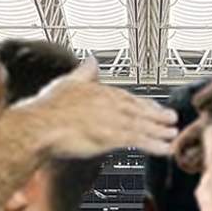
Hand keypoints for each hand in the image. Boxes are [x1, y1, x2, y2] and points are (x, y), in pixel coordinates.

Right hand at [18, 59, 178, 158]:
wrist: (39, 125)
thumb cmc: (47, 108)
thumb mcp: (67, 82)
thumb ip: (83, 73)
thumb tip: (91, 60)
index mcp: (101, 90)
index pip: (127, 96)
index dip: (142, 103)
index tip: (153, 108)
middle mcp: (110, 103)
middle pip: (139, 110)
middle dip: (157, 115)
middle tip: (172, 119)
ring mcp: (112, 119)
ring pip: (142, 125)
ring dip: (159, 130)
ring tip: (172, 135)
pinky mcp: (111, 136)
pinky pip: (138, 141)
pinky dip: (154, 144)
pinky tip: (164, 150)